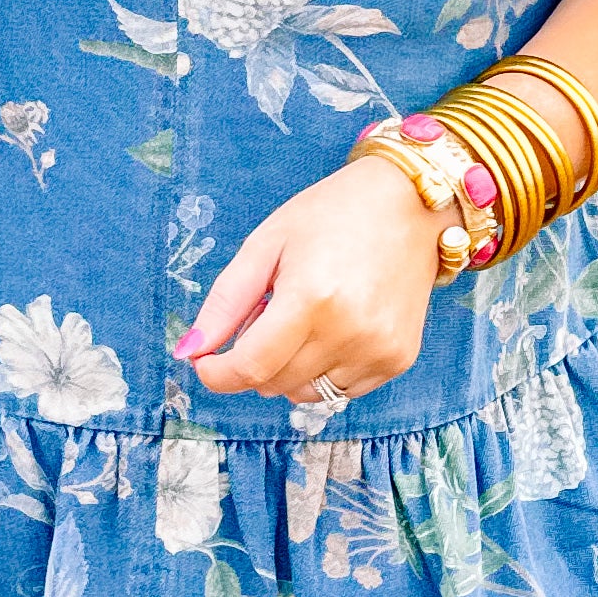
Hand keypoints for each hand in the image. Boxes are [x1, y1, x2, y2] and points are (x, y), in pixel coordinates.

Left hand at [178, 153, 440, 409]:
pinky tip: (334, 327)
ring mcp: (378, 349)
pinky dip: (324, 370)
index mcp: (311, 298)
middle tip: (267, 314)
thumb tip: (188, 352)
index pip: (251, 367)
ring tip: (303, 319)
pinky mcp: (398, 359)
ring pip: (306, 393)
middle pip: (275, 383)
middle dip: (255, 360)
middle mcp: (349, 331)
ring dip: (289, 368)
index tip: (205, 364)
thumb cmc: (332, 215)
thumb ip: (226, 303)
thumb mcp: (266, 244)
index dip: (218, 374)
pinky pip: (342, 390)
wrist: (409, 203)